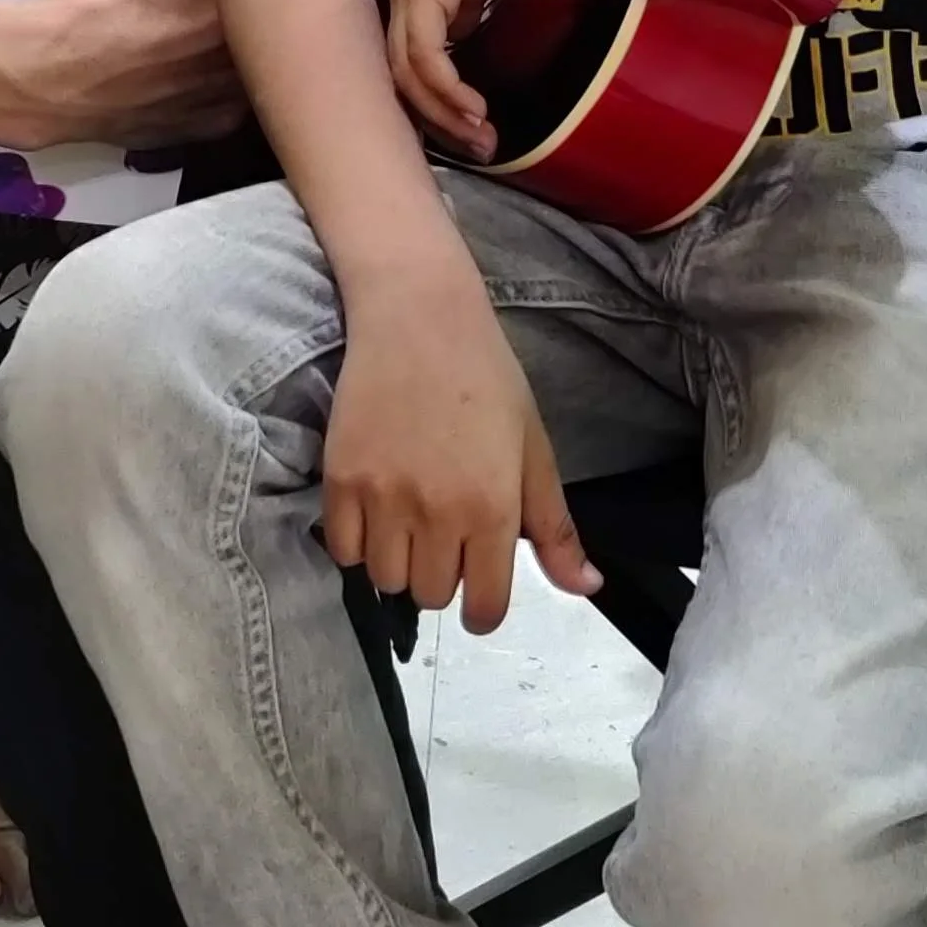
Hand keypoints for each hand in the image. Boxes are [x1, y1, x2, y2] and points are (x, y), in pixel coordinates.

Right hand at [0, 0, 275, 147]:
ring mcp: (244, 90)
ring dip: (244, 37)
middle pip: (279, 3)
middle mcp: (266, 37)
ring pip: (259, 54)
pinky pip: (232, 96)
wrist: (51, 71)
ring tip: (191, 23)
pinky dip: (216, 80)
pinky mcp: (218, 126)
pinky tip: (182, 66)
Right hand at [323, 288, 598, 630]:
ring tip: (409, 520)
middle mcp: (437, 512)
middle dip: (441, 576)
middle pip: (432, 597)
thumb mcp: (534, 450)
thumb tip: (586, 588)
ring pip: (385, 580)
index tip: (479, 597)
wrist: (418, 316)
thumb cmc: (486, 377)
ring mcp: (383, 497)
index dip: (483, 610)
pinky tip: (377, 511)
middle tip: (445, 533)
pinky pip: (344, 551)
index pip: (484, 606)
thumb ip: (555, 528)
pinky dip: (359, 543)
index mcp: (493, 508)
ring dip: (399, 563)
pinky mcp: (340, 480)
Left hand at [385, 0, 533, 159]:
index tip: (461, 119)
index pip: (401, 51)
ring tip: (480, 140)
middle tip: (470, 146)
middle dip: (431, 120)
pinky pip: (423, 55)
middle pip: (393, 74)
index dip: (427, 93)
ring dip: (442, 115)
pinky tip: (472, 112)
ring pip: (403, 75)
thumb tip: (468, 18)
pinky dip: (445, 92)